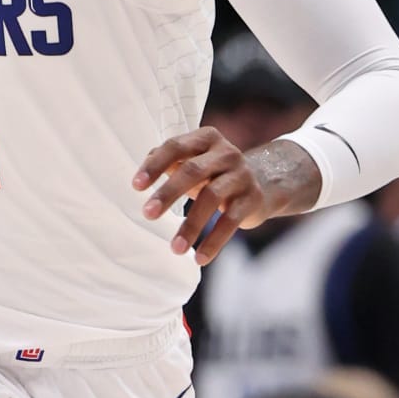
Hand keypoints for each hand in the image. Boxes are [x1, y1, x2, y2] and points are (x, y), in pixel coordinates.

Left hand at [132, 127, 319, 265]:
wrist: (262, 184)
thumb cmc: (213, 173)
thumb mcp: (192, 162)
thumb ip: (168, 163)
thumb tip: (142, 176)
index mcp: (206, 138)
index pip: (176, 146)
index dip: (155, 165)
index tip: (136, 186)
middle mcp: (226, 153)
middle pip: (193, 171)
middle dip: (168, 193)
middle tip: (148, 214)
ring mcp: (241, 175)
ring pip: (212, 198)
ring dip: (191, 225)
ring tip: (175, 248)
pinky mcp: (252, 199)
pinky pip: (230, 221)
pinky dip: (214, 241)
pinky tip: (199, 259)